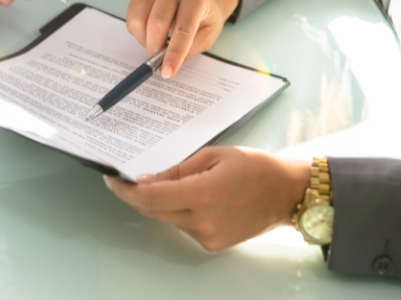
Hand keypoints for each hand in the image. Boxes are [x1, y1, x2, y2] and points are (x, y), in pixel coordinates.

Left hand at [104, 147, 309, 251]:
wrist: (288, 193)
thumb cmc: (254, 167)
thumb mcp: (213, 156)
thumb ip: (177, 170)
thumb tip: (147, 180)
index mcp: (203, 194)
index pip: (150, 197)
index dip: (126, 190)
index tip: (112, 180)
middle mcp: (203, 221)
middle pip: (154, 211)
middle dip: (138, 195)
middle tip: (128, 179)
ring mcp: (208, 236)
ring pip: (168, 219)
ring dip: (161, 203)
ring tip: (172, 183)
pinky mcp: (213, 244)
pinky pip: (183, 227)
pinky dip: (179, 212)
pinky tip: (192, 197)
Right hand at [126, 0, 239, 78]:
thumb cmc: (204, 16)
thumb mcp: (207, 36)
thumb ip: (188, 50)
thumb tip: (165, 64)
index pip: (183, 29)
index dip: (174, 53)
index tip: (167, 72)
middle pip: (156, 24)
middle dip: (155, 48)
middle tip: (160, 58)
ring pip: (138, 22)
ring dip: (145, 40)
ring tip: (157, 42)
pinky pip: (131, 19)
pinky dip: (138, 33)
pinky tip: (150, 32)